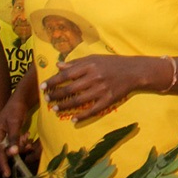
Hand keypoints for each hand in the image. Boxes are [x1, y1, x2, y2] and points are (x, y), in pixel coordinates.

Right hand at [0, 95, 31, 177]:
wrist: (20, 101)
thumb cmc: (16, 110)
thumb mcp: (15, 123)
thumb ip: (13, 138)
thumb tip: (12, 153)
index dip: (3, 164)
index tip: (6, 174)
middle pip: (4, 152)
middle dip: (16, 151)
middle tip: (27, 145)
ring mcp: (1, 137)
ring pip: (11, 148)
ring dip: (20, 146)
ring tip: (27, 137)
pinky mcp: (7, 136)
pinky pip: (13, 144)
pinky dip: (21, 142)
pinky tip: (26, 136)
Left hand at [41, 55, 156, 122]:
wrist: (135, 70)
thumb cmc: (113, 63)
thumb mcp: (95, 58)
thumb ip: (76, 62)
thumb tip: (58, 66)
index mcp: (90, 65)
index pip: (66, 74)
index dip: (52, 81)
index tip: (42, 87)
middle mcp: (95, 77)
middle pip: (70, 89)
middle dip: (56, 95)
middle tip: (47, 99)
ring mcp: (102, 90)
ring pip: (78, 101)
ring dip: (65, 106)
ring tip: (55, 108)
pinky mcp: (109, 100)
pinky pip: (93, 110)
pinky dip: (82, 116)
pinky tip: (73, 119)